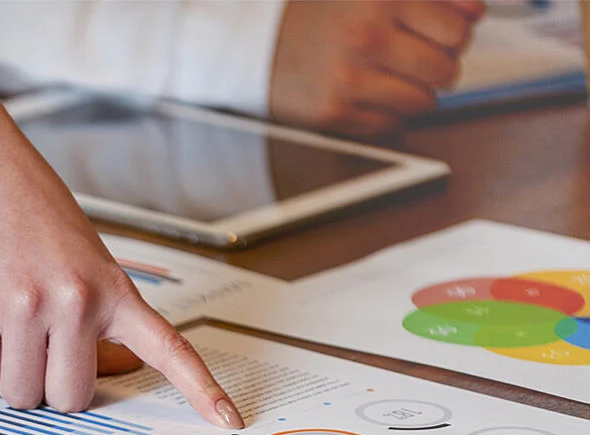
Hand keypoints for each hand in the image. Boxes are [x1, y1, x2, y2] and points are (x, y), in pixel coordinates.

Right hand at [0, 52, 242, 424]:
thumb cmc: (37, 214)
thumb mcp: (89, 261)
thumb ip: (100, 318)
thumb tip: (97, 375)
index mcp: (113, 290)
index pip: (168, 349)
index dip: (201, 390)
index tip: (230, 421)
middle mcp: (74, 301)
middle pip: (70, 399)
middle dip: (54, 389)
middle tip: (44, 354)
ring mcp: (24, 306)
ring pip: (22, 394)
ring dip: (15, 381)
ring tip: (13, 337)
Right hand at [270, 0, 484, 134]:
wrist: (257, 45)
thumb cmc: (316, 15)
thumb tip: (476, 11)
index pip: (459, 27)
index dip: (456, 32)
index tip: (443, 33)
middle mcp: (368, 37)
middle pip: (446, 68)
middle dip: (439, 66)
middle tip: (417, 58)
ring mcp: (350, 78)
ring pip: (423, 101)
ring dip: (416, 92)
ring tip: (392, 78)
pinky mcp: (335, 112)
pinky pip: (390, 123)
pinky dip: (388, 112)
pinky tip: (371, 94)